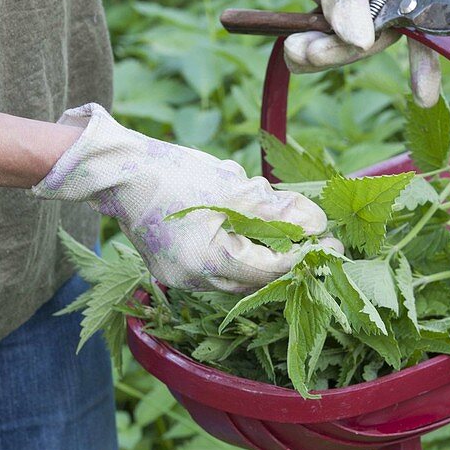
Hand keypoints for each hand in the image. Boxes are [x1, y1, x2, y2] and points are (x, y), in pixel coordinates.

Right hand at [32, 104, 331, 292]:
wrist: (117, 169)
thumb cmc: (173, 173)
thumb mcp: (232, 188)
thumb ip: (276, 212)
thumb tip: (315, 226)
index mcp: (207, 263)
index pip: (270, 269)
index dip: (305, 255)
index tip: (332, 243)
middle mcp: (192, 280)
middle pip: (256, 273)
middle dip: (285, 249)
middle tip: (312, 230)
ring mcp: (180, 276)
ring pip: (239, 265)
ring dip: (260, 240)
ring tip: (264, 207)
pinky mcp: (173, 264)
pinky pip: (218, 259)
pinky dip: (236, 238)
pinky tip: (237, 211)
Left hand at [228, 0, 440, 107]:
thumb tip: (361, 44)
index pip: (419, 21)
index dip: (424, 60)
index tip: (423, 97)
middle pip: (372, 40)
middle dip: (337, 52)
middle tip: (303, 52)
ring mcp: (354, 2)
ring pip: (344, 46)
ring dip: (316, 53)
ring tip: (289, 47)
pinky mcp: (327, 9)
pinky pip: (322, 42)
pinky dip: (302, 47)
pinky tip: (284, 43)